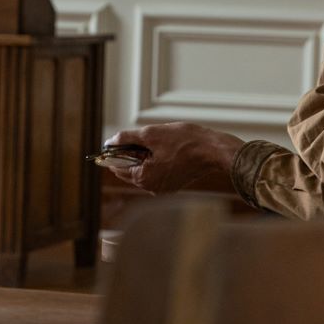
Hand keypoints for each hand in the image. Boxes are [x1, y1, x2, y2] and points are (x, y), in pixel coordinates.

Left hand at [100, 122, 245, 195]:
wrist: (213, 151)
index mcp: (144, 178)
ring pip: (144, 171)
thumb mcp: (151, 134)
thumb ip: (127, 138)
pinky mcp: (174, 185)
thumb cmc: (184, 142)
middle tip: (142, 138)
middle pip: (131, 170)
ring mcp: (164, 188)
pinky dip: (157, 162)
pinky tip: (167, 150)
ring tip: (159, 142)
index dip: (115, 153)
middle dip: (132, 154)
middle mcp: (152, 188)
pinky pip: (157, 173)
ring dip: (145, 157)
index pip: (117, 167)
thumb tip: (110, 141)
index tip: (117, 141)